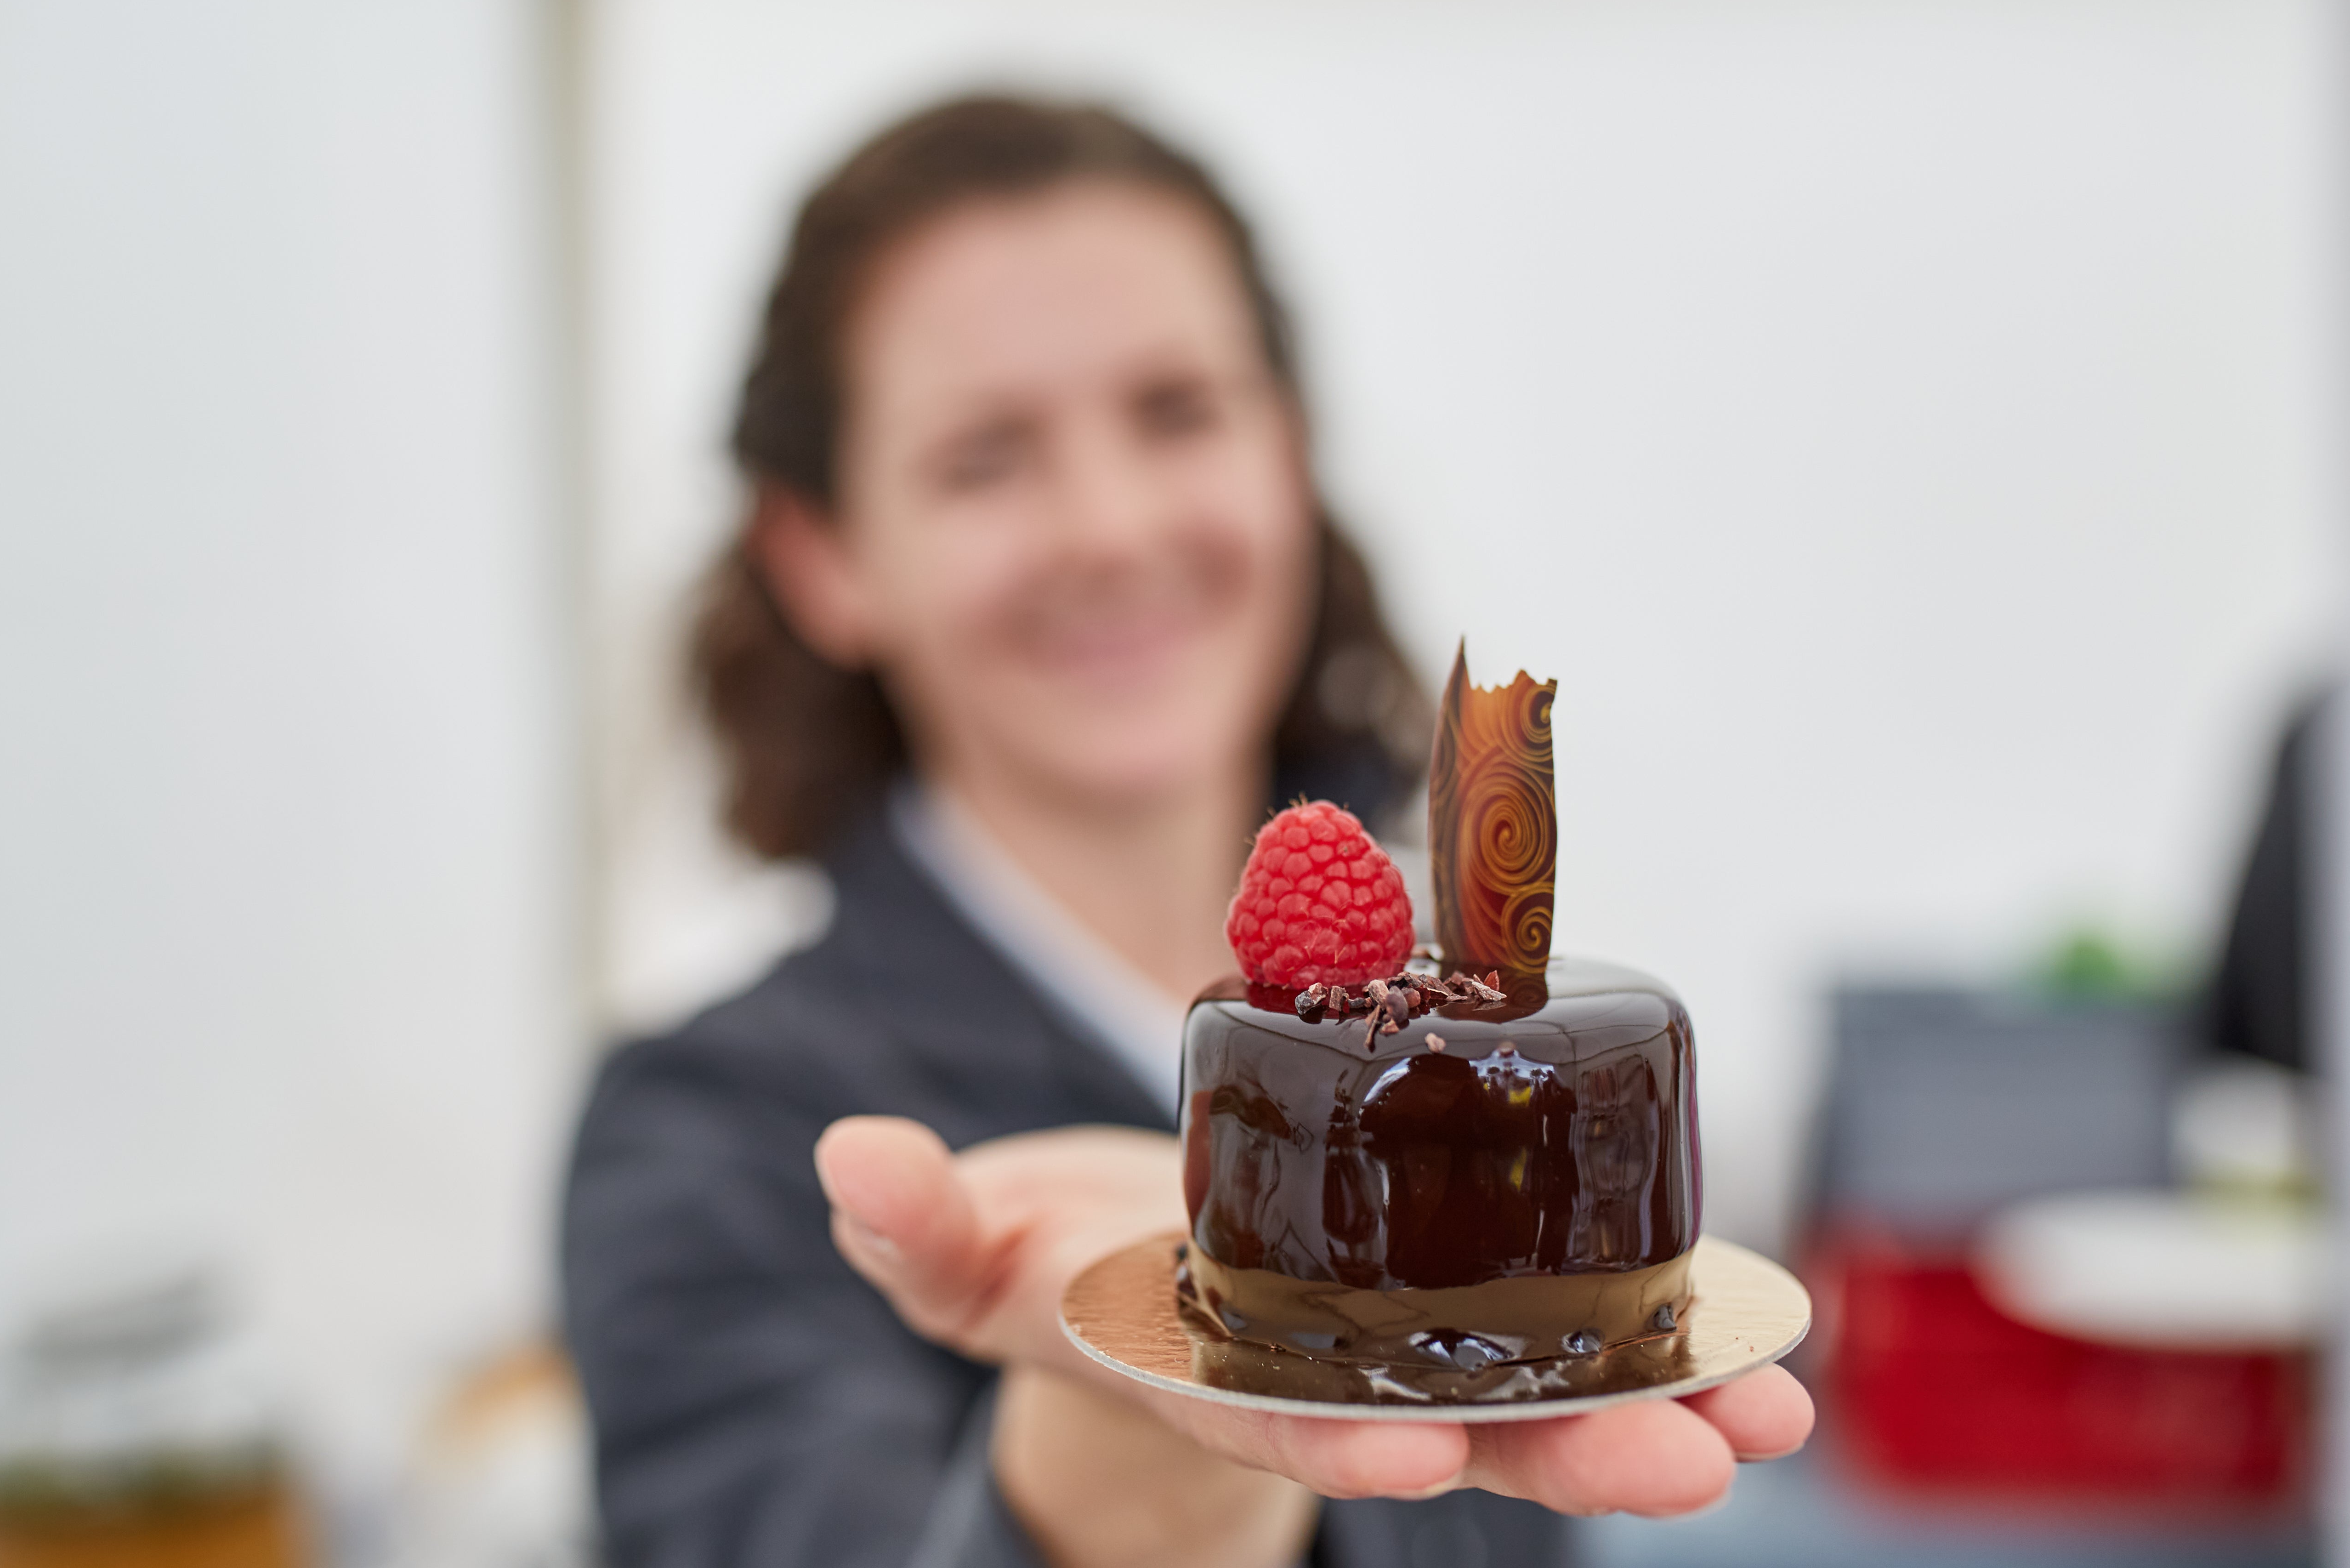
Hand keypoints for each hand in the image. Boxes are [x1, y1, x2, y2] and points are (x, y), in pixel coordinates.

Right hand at [814, 1116, 1813, 1517]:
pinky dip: (1662, 1326)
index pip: (1270, 1411)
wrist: (1133, 1278)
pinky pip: (1566, 1315)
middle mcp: (1316, 1378)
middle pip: (1443, 1424)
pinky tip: (1766, 1332)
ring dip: (1656, 1400)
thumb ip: (917, 1225)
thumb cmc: (1051, 1265)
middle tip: (1689, 1462)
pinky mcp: (1452, 1295)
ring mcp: (1395, 1348)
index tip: (1421, 1442)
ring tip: (1773, 1408)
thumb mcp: (970, 1253)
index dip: (1337, 1430)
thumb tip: (851, 1161)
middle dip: (1562, 1448)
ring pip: (1534, 1389)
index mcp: (1197, 1370)